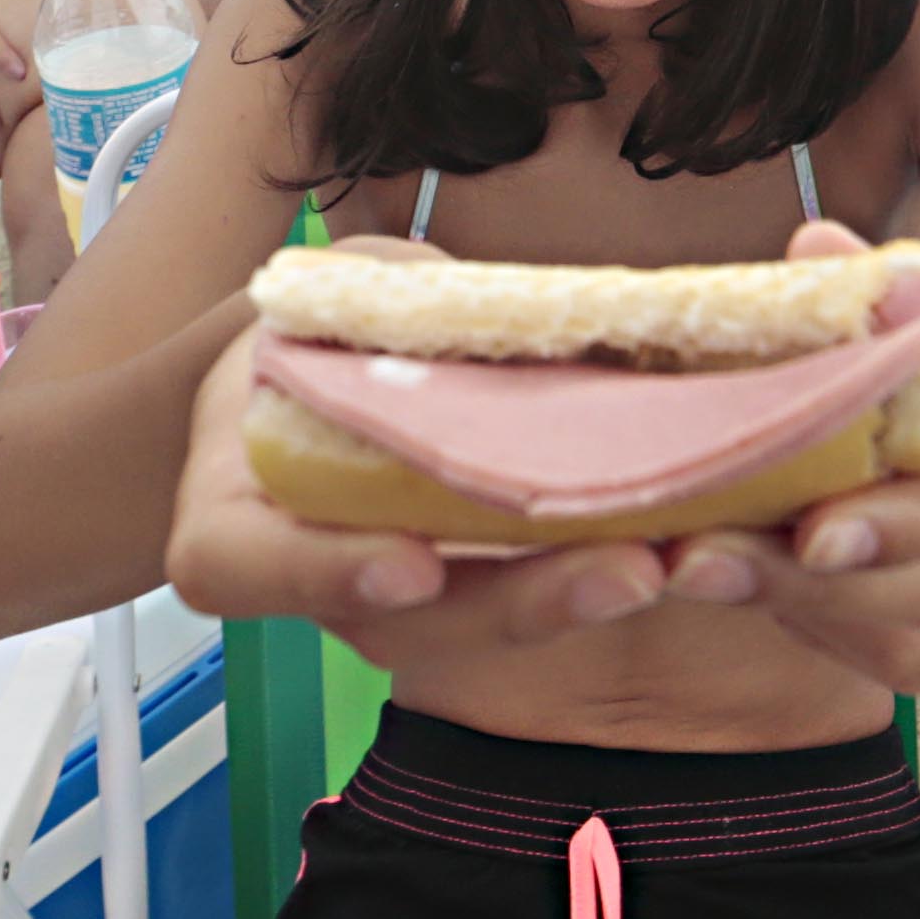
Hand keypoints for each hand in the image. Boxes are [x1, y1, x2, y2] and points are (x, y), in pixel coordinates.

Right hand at [160, 245, 688, 677]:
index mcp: (233, 511)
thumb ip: (385, 311)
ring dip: (580, 597)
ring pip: (481, 626)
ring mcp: (396, 604)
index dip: (324, 572)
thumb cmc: (323, 323)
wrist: (330, 373)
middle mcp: (313, 579)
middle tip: (622, 571)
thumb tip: (483, 315)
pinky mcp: (475, 593)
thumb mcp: (339, 291)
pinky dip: (602, 570)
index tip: (413, 566)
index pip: (243, 565)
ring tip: (674, 559)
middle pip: (400, 624)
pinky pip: (533, 596)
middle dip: (516, 602)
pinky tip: (686, 540)